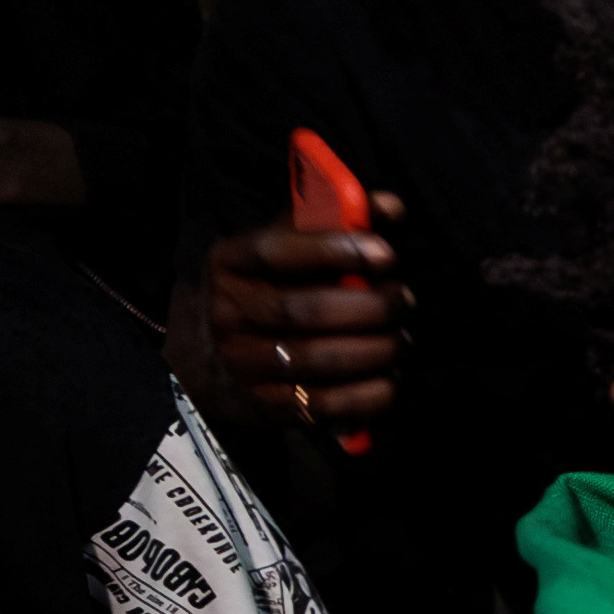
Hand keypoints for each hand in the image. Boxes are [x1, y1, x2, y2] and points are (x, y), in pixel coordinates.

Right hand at [191, 204, 409, 444]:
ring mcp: (242, 362)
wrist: (209, 353)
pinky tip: (389, 379)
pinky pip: (321, 404)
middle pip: (303, 311)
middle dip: (368, 307)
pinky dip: (365, 395)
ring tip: (400, 339)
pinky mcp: (264, 404)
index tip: (386, 253)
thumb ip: (336, 220)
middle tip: (403, 300)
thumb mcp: (287, 245)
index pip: (276, 252)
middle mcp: (229, 312)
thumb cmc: (269, 285)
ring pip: (314, 358)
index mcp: (231, 262)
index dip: (333, 250)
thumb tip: (391, 209)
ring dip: (372, 350)